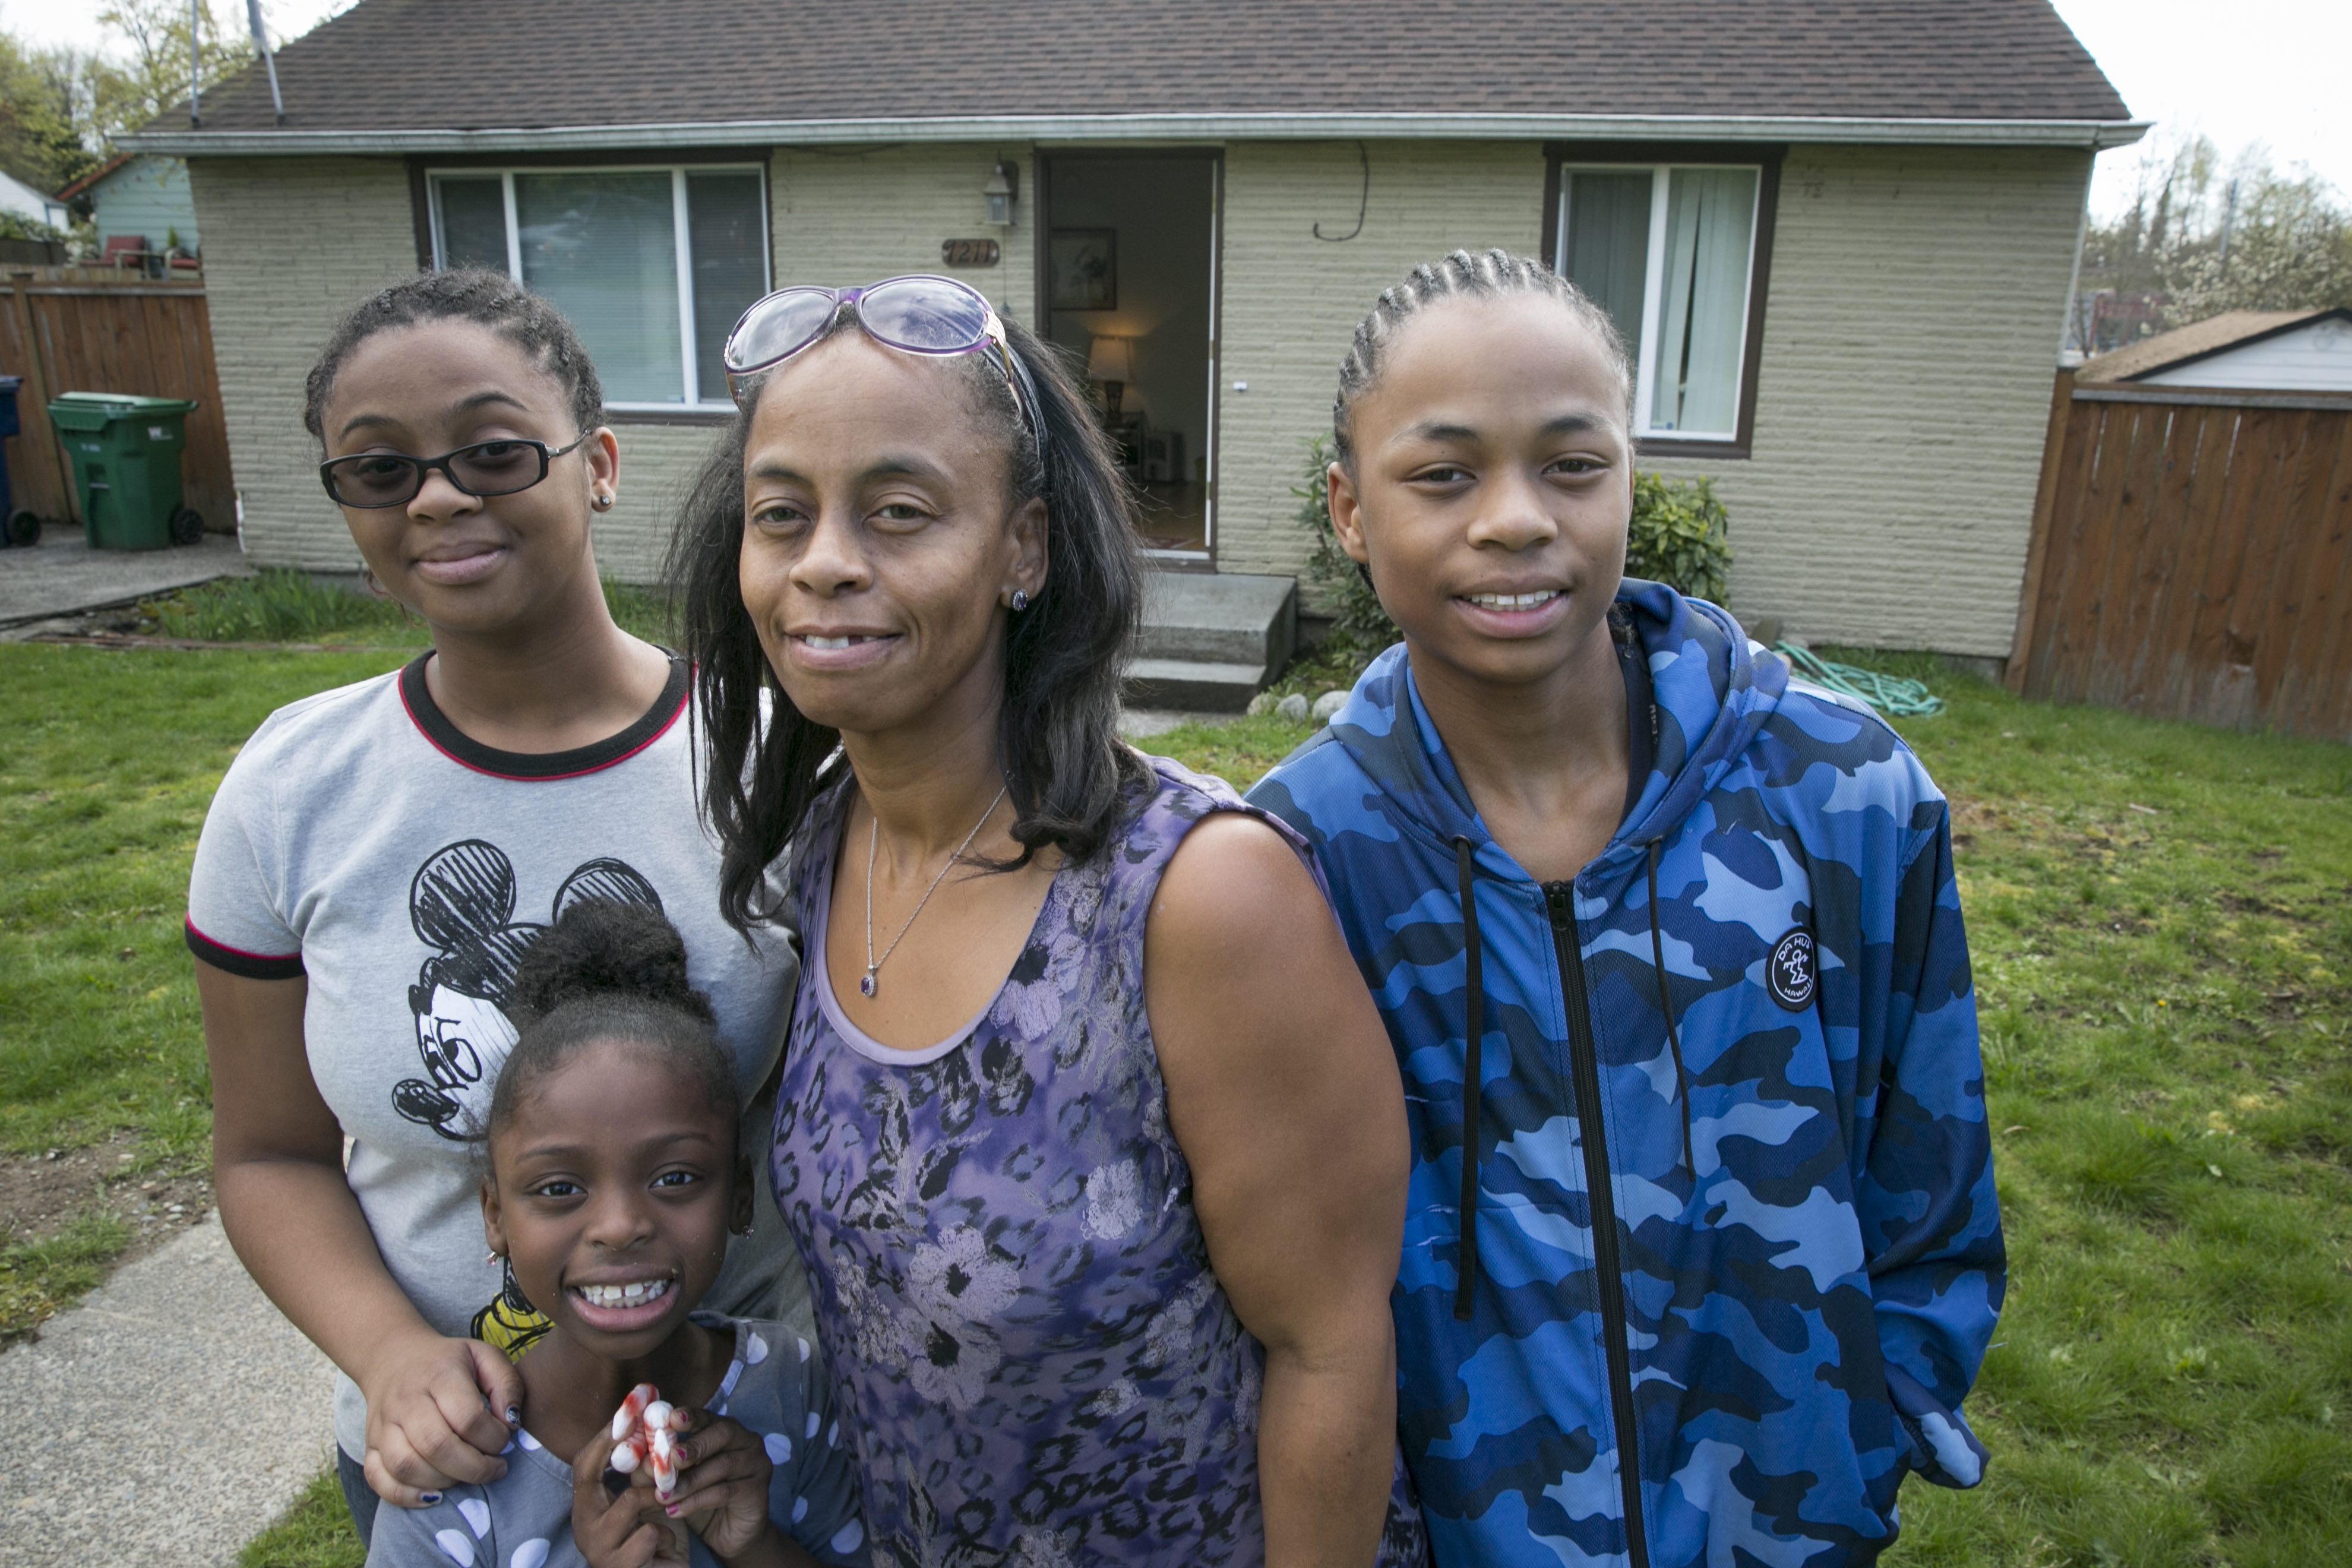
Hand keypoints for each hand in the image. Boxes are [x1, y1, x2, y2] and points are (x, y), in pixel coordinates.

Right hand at [360, 1332, 522, 1506]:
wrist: (393, 1358)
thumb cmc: (448, 1363)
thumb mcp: (485, 1356)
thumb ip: (507, 1384)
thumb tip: (511, 1423)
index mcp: (439, 1375)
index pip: (468, 1417)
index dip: (493, 1438)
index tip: (505, 1440)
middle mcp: (406, 1401)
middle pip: (436, 1446)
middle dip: (474, 1467)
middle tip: (494, 1469)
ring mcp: (383, 1425)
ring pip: (406, 1466)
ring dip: (443, 1482)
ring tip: (466, 1476)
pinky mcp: (369, 1445)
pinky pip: (377, 1479)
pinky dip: (404, 1495)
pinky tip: (433, 1497)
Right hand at [571, 1427, 691, 1566]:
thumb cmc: (656, 1541)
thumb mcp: (647, 1500)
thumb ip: (642, 1470)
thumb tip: (649, 1423)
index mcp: (587, 1508)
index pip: (583, 1463)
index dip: (604, 1434)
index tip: (630, 1406)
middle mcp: (583, 1528)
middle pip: (591, 1475)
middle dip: (625, 1448)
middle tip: (655, 1433)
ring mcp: (598, 1550)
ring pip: (630, 1499)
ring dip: (658, 1498)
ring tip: (669, 1507)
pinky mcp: (621, 1567)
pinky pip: (650, 1532)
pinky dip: (667, 1535)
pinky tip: (666, 1548)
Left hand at [658, 1407, 783, 1563]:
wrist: (729, 1535)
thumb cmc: (701, 1500)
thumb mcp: (678, 1481)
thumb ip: (661, 1468)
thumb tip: (641, 1459)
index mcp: (727, 1431)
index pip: (709, 1417)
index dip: (691, 1416)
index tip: (671, 1419)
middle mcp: (746, 1441)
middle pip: (722, 1433)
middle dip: (693, 1445)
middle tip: (670, 1458)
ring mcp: (757, 1464)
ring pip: (723, 1464)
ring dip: (689, 1480)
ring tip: (664, 1495)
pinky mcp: (759, 1490)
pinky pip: (726, 1491)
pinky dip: (697, 1501)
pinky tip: (675, 1511)